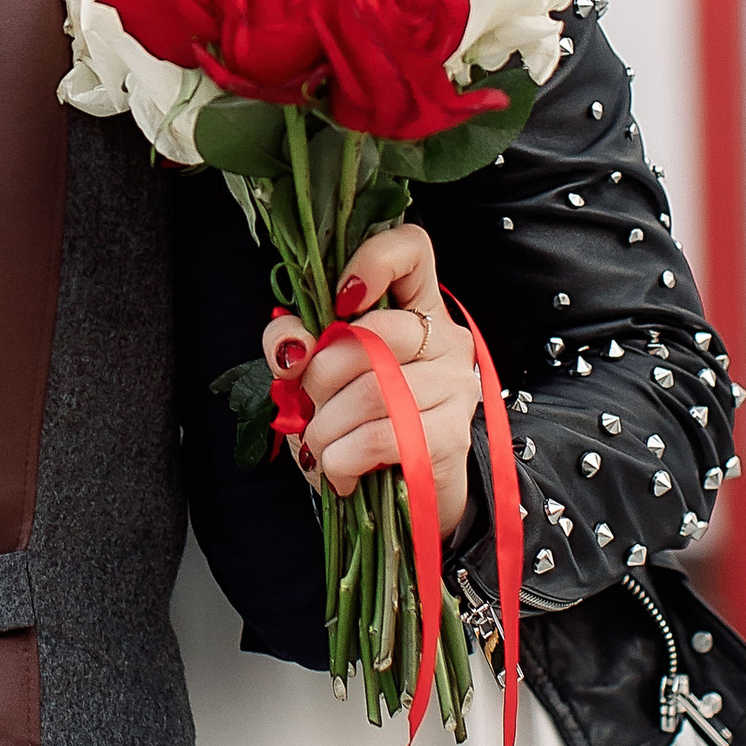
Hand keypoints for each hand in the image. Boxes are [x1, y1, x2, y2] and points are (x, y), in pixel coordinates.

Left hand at [263, 222, 474, 534]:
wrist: (407, 498)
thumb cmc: (359, 425)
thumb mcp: (317, 377)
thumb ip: (295, 344)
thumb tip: (290, 343)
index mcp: (416, 306)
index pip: (412, 248)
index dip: (371, 261)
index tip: (336, 303)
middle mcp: (444, 338)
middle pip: (374, 330)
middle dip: (320, 373)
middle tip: (307, 403)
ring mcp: (454, 385)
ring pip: (373, 389)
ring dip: (325, 426)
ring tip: (319, 444)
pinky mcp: (452, 436)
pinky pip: (382, 436)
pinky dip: (342, 458)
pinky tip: (338, 468)